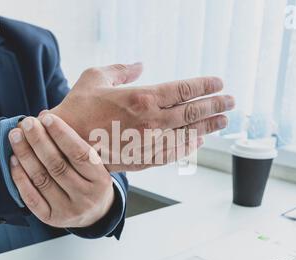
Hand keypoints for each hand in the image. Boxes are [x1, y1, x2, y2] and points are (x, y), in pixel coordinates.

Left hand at [8, 113, 113, 228]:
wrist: (96, 214)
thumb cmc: (92, 181)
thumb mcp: (96, 164)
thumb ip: (76, 145)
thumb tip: (45, 116)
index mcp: (101, 180)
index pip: (80, 154)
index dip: (63, 135)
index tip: (47, 118)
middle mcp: (86, 197)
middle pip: (58, 166)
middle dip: (39, 142)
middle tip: (28, 123)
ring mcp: (68, 210)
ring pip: (42, 179)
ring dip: (26, 155)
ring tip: (16, 136)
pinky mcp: (52, 219)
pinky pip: (31, 198)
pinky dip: (20, 178)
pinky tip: (14, 160)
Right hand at [50, 63, 233, 171]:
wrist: (63, 143)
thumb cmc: (78, 108)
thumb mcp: (95, 76)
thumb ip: (122, 69)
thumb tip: (140, 64)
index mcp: (143, 97)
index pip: (185, 90)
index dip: (206, 86)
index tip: (220, 83)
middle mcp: (152, 121)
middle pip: (193, 113)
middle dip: (216, 106)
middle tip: (231, 102)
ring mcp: (149, 143)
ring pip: (187, 134)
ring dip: (208, 127)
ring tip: (222, 122)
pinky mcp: (143, 160)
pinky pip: (172, 153)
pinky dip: (187, 147)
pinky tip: (196, 141)